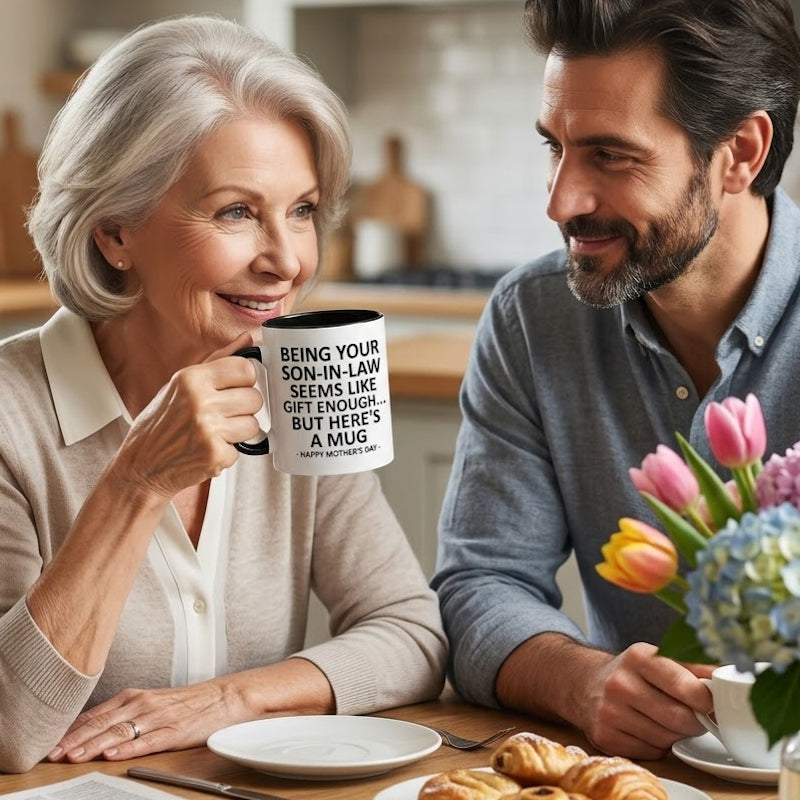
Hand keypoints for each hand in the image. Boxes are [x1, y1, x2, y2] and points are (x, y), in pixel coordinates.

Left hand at [46, 680, 247, 762]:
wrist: (223, 697)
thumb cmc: (185, 703)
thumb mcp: (149, 702)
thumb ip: (121, 714)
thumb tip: (88, 730)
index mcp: (133, 696)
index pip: (94, 714)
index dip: (69, 730)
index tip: (47, 744)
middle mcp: (142, 703)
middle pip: (101, 723)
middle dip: (73, 740)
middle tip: (50, 754)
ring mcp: (158, 717)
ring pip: (119, 732)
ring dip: (93, 745)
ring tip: (73, 757)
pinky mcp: (174, 731)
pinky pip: (147, 740)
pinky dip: (128, 748)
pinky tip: (113, 754)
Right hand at [109, 333, 262, 498]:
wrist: (140, 468)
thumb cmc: (160, 424)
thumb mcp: (180, 385)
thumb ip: (217, 361)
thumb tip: (247, 338)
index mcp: (191, 378)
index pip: (245, 369)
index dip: (245, 381)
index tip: (235, 388)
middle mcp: (199, 401)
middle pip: (254, 398)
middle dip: (243, 408)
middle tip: (222, 414)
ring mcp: (207, 429)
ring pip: (252, 424)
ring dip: (238, 431)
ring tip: (214, 432)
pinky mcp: (214, 455)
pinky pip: (240, 449)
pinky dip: (227, 453)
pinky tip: (206, 449)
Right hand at [577, 642, 713, 758]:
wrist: (585, 683)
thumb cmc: (633, 672)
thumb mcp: (658, 658)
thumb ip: (695, 667)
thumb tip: (730, 677)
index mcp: (638, 657)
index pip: (685, 686)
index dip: (706, 700)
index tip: (711, 704)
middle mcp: (619, 683)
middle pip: (679, 718)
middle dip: (694, 721)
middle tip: (693, 716)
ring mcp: (609, 712)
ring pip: (666, 738)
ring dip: (675, 734)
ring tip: (665, 719)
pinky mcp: (605, 737)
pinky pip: (650, 752)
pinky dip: (657, 746)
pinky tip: (647, 729)